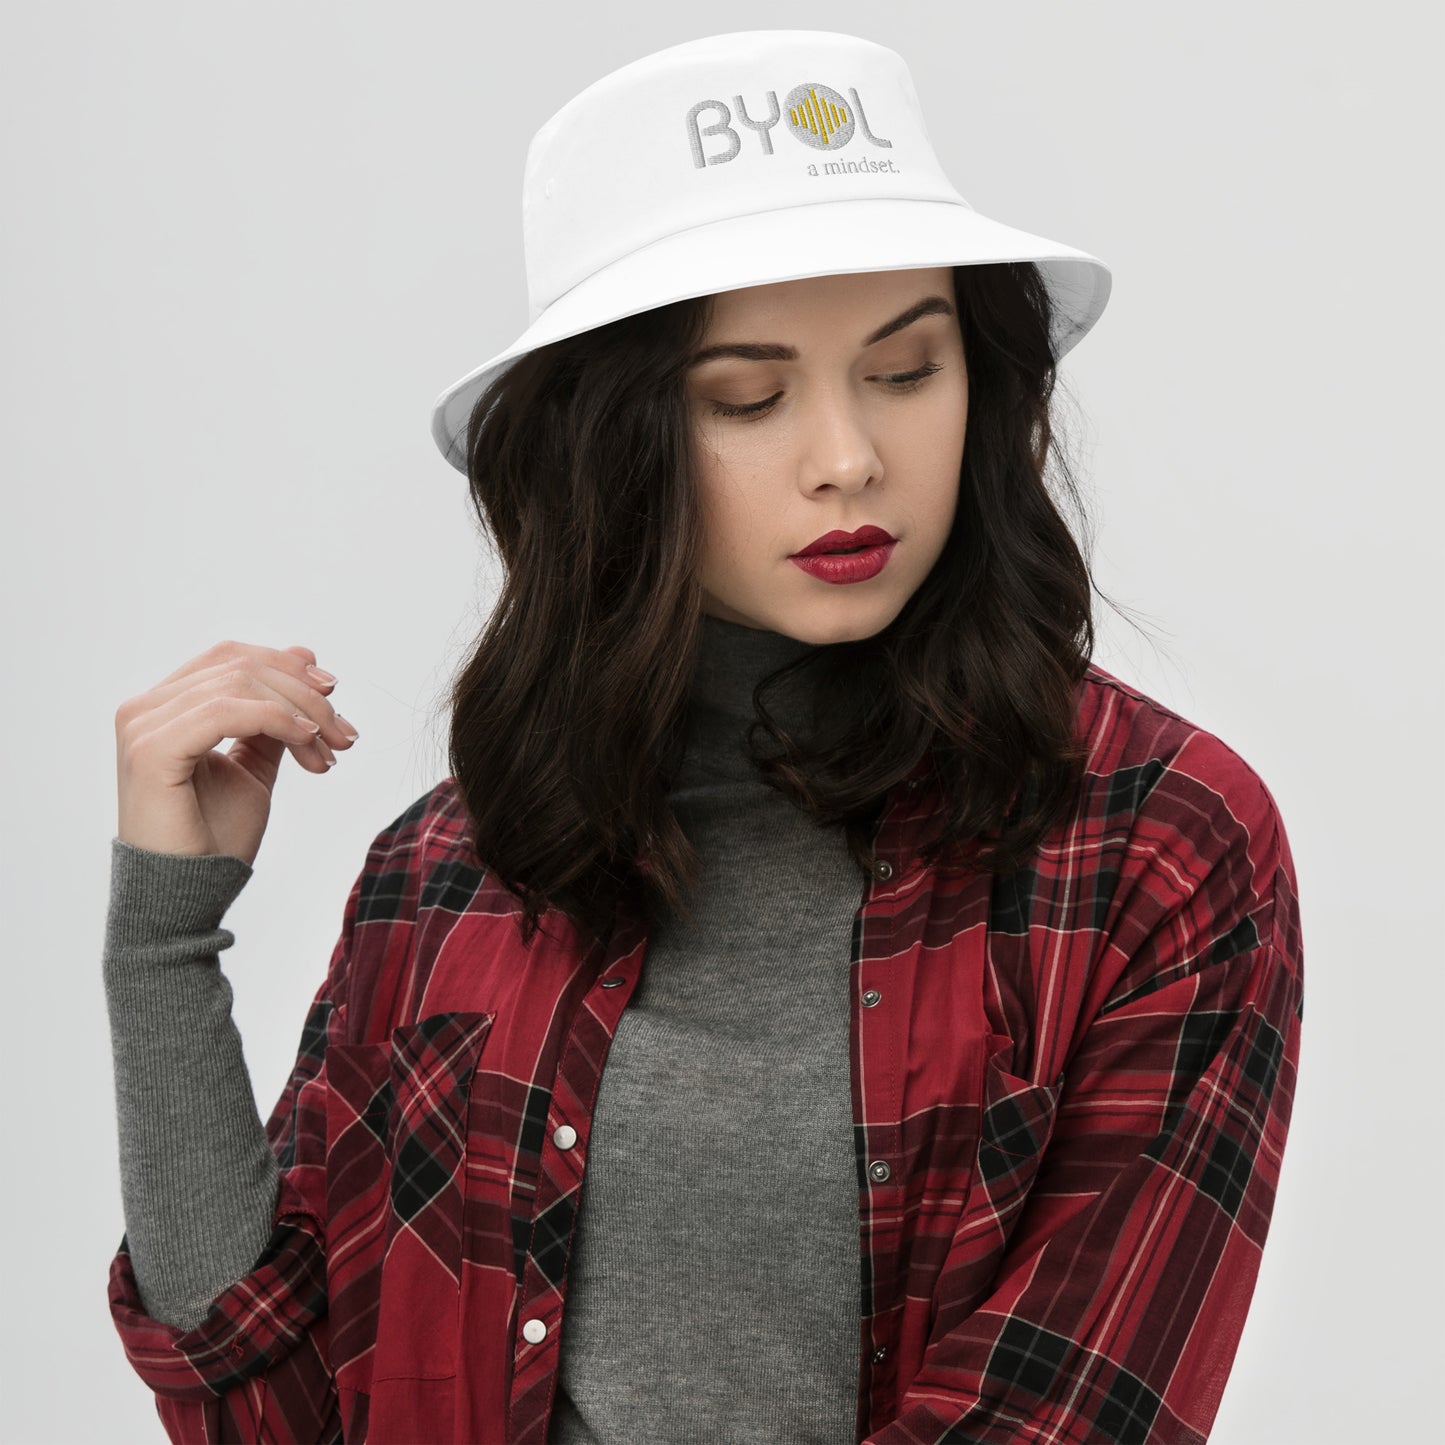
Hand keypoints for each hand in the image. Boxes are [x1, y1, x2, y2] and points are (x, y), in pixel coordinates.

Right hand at [114, 640, 358, 867]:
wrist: (187, 895)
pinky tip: (307, 743)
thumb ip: (274, 714)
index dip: (287, 667)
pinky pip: (226, 711)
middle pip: (240, 666)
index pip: (231, 658)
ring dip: (300, 713)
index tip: (333, 695)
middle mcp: (144, 708)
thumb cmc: (215, 835)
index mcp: (163, 706)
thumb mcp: (256, 763)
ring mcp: (142, 726)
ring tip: (330, 749)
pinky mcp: (151, 749)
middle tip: (344, 733)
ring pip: (240, 684)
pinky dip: (277, 720)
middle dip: (304, 695)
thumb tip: (305, 656)